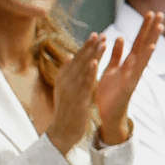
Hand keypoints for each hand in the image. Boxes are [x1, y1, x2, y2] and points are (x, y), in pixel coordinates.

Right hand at [48, 34, 106, 153]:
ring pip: (83, 69)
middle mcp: (65, 81)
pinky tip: (95, 62)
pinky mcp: (77, 99)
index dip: (86, 47)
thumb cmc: (67, 110)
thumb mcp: (65, 89)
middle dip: (90, 46)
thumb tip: (69, 56)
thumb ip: (68, 72)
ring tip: (102, 42)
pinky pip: (84, 84)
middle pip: (79, 60)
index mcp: (63, 78)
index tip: (96, 34)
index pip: (76, 59)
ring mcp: (70, 90)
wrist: (62, 131)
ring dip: (93, 55)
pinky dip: (89, 72)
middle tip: (101, 33)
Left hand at [95, 12, 162, 143]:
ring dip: (152, 40)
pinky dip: (141, 60)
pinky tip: (149, 48)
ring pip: (144, 56)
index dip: (145, 28)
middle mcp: (134, 68)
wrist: (108, 115)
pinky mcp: (128, 86)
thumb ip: (116, 55)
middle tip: (160, 13)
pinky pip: (135, 71)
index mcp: (129, 64)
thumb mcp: (110, 69)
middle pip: (145, 45)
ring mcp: (133, 76)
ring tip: (159, 27)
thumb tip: (120, 38)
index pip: (139, 42)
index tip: (152, 13)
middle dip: (152, 29)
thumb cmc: (109, 93)